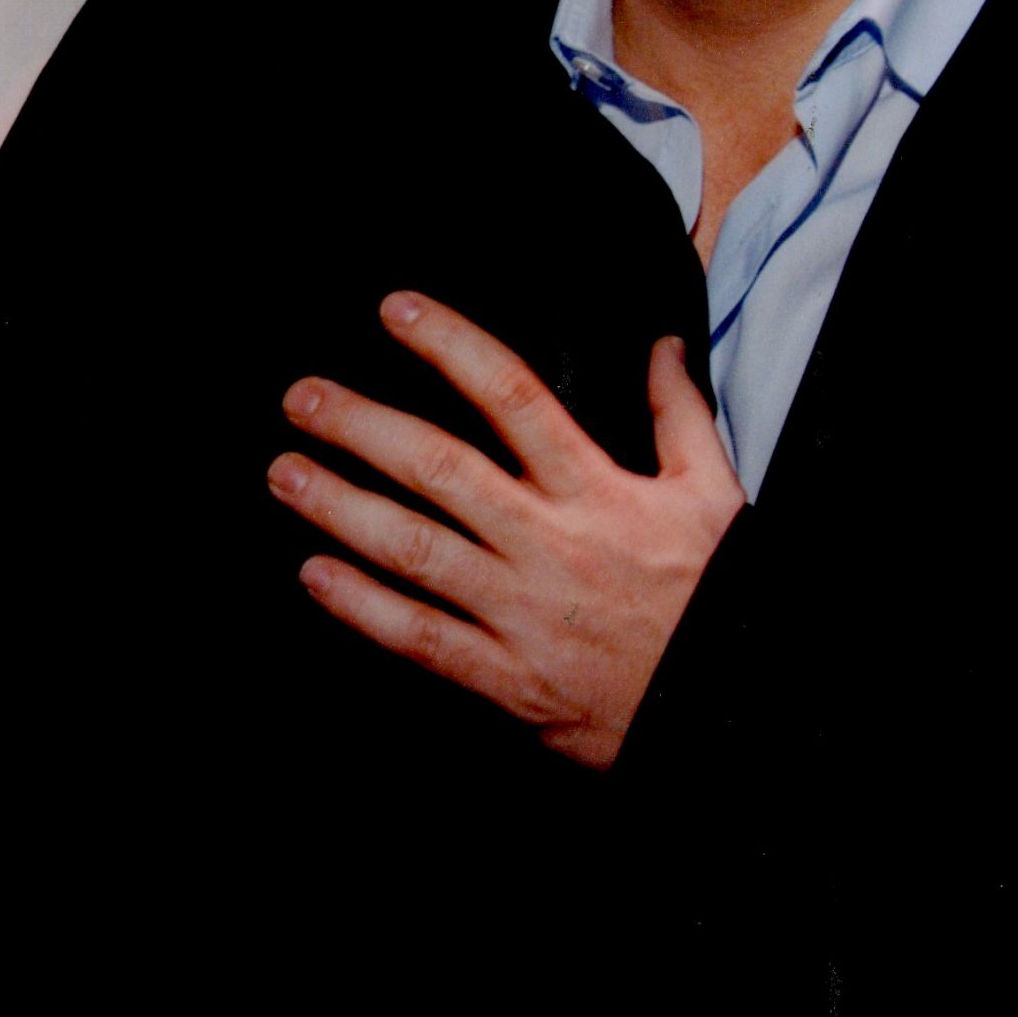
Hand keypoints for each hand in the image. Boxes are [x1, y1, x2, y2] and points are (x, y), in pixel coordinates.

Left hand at [269, 290, 744, 769]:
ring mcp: (521, 613)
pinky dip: (363, 607)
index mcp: (596, 489)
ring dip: (340, 507)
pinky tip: (314, 575)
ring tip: (285, 472)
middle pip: (439, 468)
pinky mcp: (508, 679)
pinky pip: (421, 639)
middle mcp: (548, 543)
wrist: (732, 707)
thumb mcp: (713, 494)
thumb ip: (680, 414)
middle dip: (362, 426)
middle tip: (302, 397)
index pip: (512, 396)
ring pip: (415, 550)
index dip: (450, 345)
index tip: (396, 309)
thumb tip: (662, 346)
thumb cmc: (717, 596)